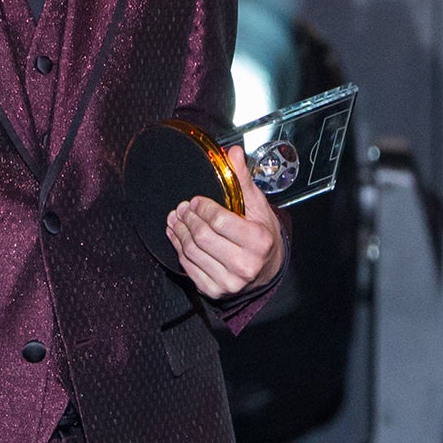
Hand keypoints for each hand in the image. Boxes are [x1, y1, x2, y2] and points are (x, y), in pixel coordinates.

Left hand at [167, 145, 284, 298]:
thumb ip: (243, 180)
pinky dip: (178, 249)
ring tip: (175, 219)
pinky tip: (177, 236)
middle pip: (203, 237)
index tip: (196, 200)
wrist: (267, 269)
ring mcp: (228, 281)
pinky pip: (188, 267)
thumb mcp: (258, 207)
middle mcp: (245, 265)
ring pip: (192, 251)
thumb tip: (233, 153)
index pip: (220, 221)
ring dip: (178, 232)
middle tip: (181, 208)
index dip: (203, 208)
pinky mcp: (214, 290)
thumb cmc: (263, 235)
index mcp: (258, 242)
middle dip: (188, 219)